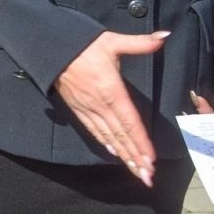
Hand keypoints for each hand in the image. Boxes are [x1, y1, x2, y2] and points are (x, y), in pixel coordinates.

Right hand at [54, 30, 168, 185]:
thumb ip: (139, 42)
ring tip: (136, 172)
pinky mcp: (78, 108)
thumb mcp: (111, 40)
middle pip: (121, 135)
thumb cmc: (83, 44)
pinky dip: (105, 143)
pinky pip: (93, 130)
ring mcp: (87, 108)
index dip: (141, 142)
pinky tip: (115, 153)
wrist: (50, 46)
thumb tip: (164, 36)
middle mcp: (100, 104)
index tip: (151, 159)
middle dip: (135, 157)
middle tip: (148, 177)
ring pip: (108, 136)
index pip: (130, 122)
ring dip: (123, 155)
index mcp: (111, 90)